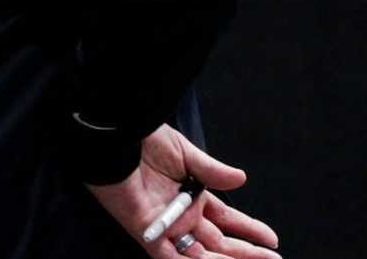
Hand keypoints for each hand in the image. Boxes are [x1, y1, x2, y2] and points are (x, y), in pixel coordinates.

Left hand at [86, 125, 280, 258]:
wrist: (112, 138)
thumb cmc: (141, 140)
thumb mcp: (183, 152)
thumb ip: (211, 170)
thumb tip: (241, 179)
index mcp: (191, 195)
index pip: (226, 220)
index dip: (249, 230)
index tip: (272, 239)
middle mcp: (180, 214)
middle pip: (218, 242)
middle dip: (246, 252)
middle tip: (273, 258)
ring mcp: (165, 225)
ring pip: (199, 255)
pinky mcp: (148, 232)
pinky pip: (171, 257)